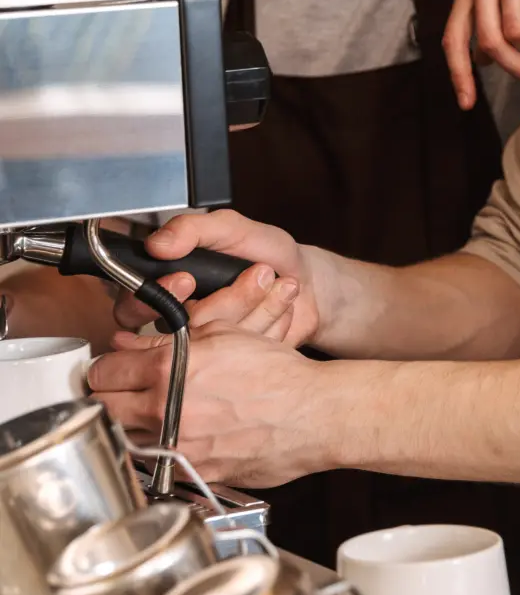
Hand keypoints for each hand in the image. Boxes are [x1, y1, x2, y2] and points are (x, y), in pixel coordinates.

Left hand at [89, 323, 328, 486]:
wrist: (311, 413)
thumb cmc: (277, 373)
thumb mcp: (225, 336)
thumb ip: (173, 340)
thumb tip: (135, 345)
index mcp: (168, 371)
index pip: (103, 372)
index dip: (107, 367)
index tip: (115, 369)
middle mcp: (163, 412)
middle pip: (101, 409)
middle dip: (108, 397)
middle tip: (123, 391)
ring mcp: (174, 447)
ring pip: (122, 440)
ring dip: (131, 426)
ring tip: (157, 413)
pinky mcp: (188, 473)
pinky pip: (155, 463)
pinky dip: (160, 448)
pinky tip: (184, 433)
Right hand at [112, 211, 320, 349]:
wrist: (310, 283)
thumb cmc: (268, 254)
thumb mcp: (234, 229)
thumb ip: (195, 228)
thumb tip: (157, 242)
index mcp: (170, 289)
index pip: (134, 304)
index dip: (158, 295)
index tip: (186, 278)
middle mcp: (182, 323)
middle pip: (171, 333)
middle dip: (216, 304)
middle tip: (252, 278)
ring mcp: (208, 348)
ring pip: (210, 345)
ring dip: (251, 306)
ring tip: (272, 280)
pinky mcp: (236, 365)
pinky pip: (242, 356)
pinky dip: (270, 322)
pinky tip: (283, 302)